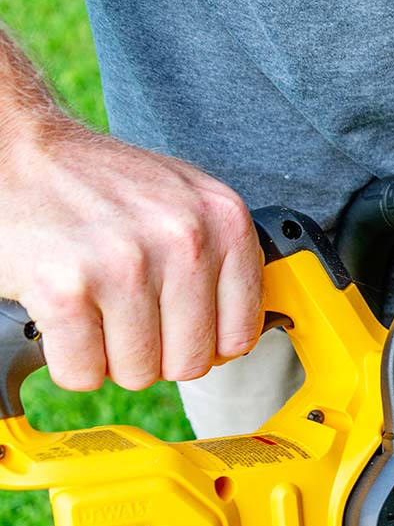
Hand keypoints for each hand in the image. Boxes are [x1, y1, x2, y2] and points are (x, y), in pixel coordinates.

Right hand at [0, 124, 262, 390]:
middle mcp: (184, 239)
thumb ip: (223, 259)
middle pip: (189, 362)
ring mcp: (126, 264)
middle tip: (127, 318)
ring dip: (110, 357)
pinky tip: (65, 319)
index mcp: (224, 218)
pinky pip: (83, 374)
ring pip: (138, 373)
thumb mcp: (186, 201)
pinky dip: (69, 361)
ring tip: (95, 309)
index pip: (239, 335)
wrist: (18, 152)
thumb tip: (239, 336)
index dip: (204, 344)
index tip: (178, 329)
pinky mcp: (67, 289)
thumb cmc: (102, 185)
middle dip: (156, 355)